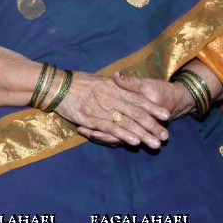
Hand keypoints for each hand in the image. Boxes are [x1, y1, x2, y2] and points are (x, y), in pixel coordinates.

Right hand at [53, 71, 183, 148]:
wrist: (56, 85)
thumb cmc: (76, 81)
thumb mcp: (97, 79)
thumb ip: (112, 84)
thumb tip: (122, 83)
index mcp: (113, 87)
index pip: (137, 98)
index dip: (152, 107)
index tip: (165, 115)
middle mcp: (110, 97)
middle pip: (136, 112)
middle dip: (152, 125)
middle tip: (165, 135)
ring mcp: (101, 108)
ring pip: (126, 122)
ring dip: (142, 134)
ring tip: (155, 143)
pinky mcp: (91, 118)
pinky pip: (111, 127)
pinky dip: (123, 134)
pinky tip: (134, 141)